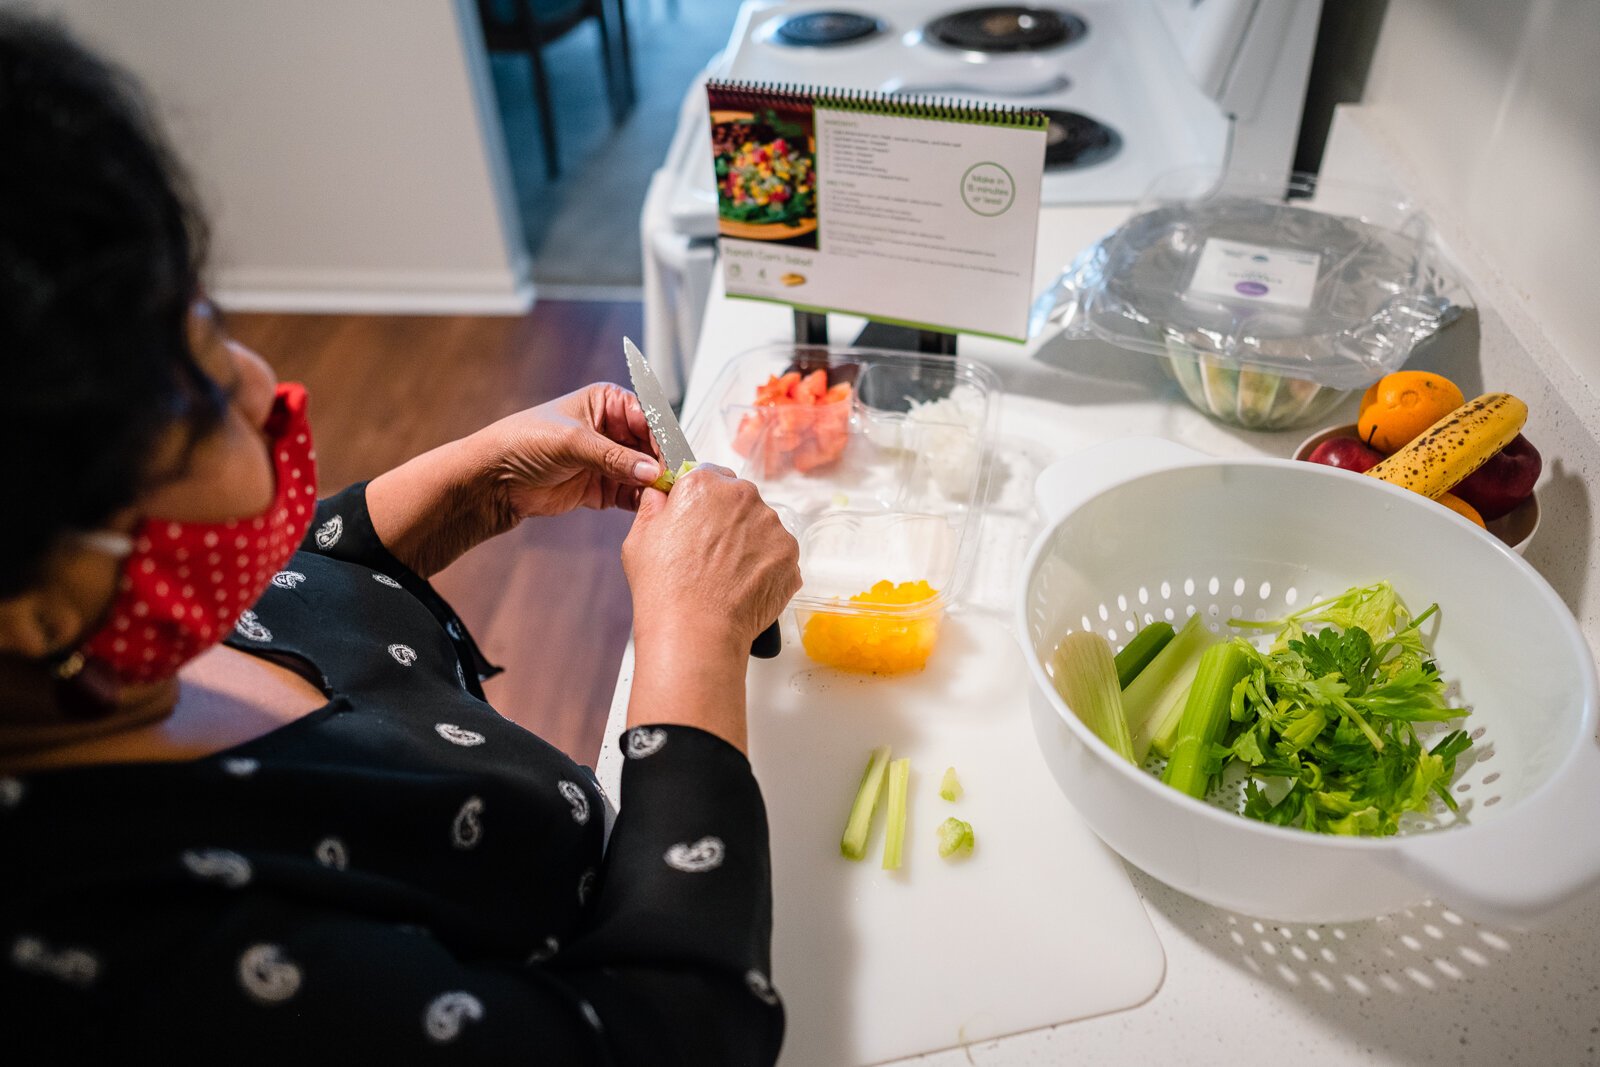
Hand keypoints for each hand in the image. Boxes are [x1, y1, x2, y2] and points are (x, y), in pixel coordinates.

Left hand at [487, 383, 661, 518]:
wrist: (495, 479)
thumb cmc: (525, 442)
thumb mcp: (573, 442)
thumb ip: (614, 458)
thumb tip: (652, 471)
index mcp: (608, 402)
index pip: (648, 417)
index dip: (662, 437)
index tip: (671, 459)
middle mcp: (612, 429)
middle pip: (651, 446)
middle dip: (661, 464)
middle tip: (671, 482)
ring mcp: (609, 459)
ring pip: (644, 472)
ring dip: (653, 484)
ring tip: (662, 497)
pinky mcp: (603, 487)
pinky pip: (631, 494)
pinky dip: (641, 501)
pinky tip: (648, 508)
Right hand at [621, 465, 801, 752]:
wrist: (697, 631)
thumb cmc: (665, 588)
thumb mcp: (640, 539)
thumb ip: (652, 507)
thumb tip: (659, 496)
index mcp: (704, 485)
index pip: (709, 476)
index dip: (702, 500)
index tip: (697, 519)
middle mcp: (743, 497)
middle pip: (739, 500)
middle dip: (728, 521)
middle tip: (709, 554)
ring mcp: (772, 526)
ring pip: (761, 526)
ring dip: (749, 543)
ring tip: (726, 575)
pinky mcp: (789, 554)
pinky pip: (778, 554)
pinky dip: (765, 567)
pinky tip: (743, 585)